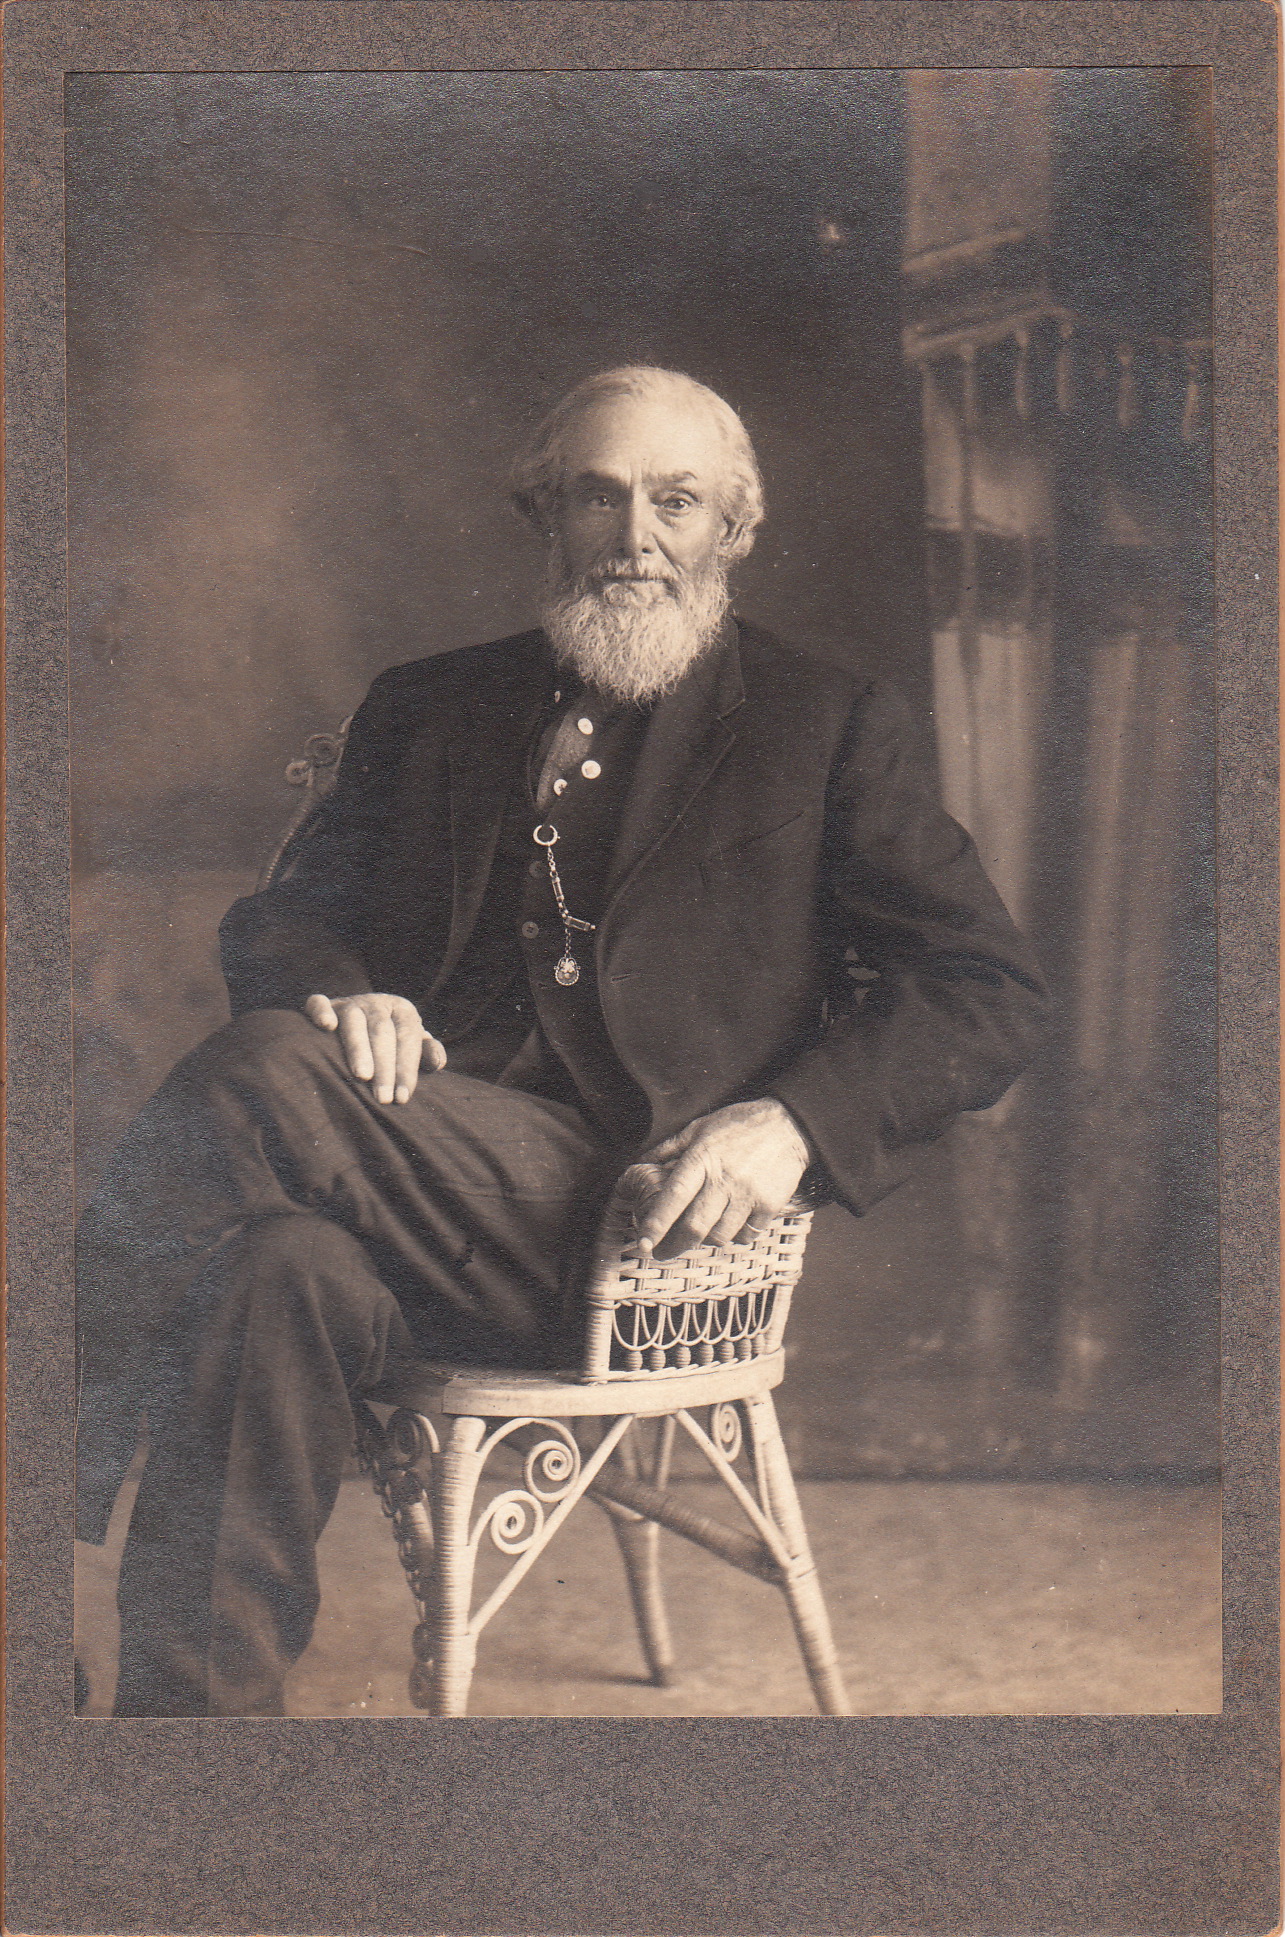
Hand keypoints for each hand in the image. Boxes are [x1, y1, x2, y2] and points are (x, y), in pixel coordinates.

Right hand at [304, 992, 446, 1104]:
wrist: (362, 1024)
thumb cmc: (392, 1044)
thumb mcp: (412, 1048)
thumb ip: (427, 1055)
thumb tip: (437, 1062)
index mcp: (402, 1010)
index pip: (407, 1038)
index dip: (406, 1068)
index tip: (402, 1097)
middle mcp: (377, 1003)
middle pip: (382, 1032)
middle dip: (385, 1066)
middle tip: (383, 1098)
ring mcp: (350, 1002)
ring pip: (354, 1021)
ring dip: (358, 1048)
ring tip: (362, 1076)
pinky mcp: (326, 1004)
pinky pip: (320, 1003)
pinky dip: (322, 1011)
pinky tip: (327, 1026)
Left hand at [621, 1099, 811, 1260]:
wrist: (788, 1126)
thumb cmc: (738, 1125)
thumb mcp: (699, 1127)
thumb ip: (669, 1148)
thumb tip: (640, 1164)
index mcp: (703, 1158)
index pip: (675, 1196)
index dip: (657, 1223)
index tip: (643, 1243)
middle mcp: (725, 1179)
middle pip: (695, 1226)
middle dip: (674, 1246)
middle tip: (661, 1253)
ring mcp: (749, 1194)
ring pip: (719, 1236)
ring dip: (705, 1240)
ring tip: (699, 1234)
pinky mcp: (769, 1205)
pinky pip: (746, 1235)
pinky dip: (734, 1237)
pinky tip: (729, 1226)